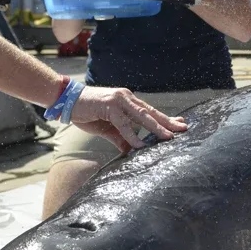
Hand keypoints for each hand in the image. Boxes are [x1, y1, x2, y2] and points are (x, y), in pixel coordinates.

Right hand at [69, 87, 188, 150]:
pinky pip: (123, 123)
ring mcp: (118, 100)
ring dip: (156, 127)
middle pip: (151, 112)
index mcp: (129, 102)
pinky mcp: (108, 106)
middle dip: (168, 122)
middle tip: (183, 129)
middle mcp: (127, 98)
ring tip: (168, 137)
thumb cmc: (87, 113)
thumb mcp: (108, 128)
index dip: (165, 119)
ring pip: (141, 116)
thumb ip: (121, 138)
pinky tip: (140, 144)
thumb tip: (132, 151)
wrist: (66, 101)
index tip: (180, 125)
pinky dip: (131, 135)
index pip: (151, 111)